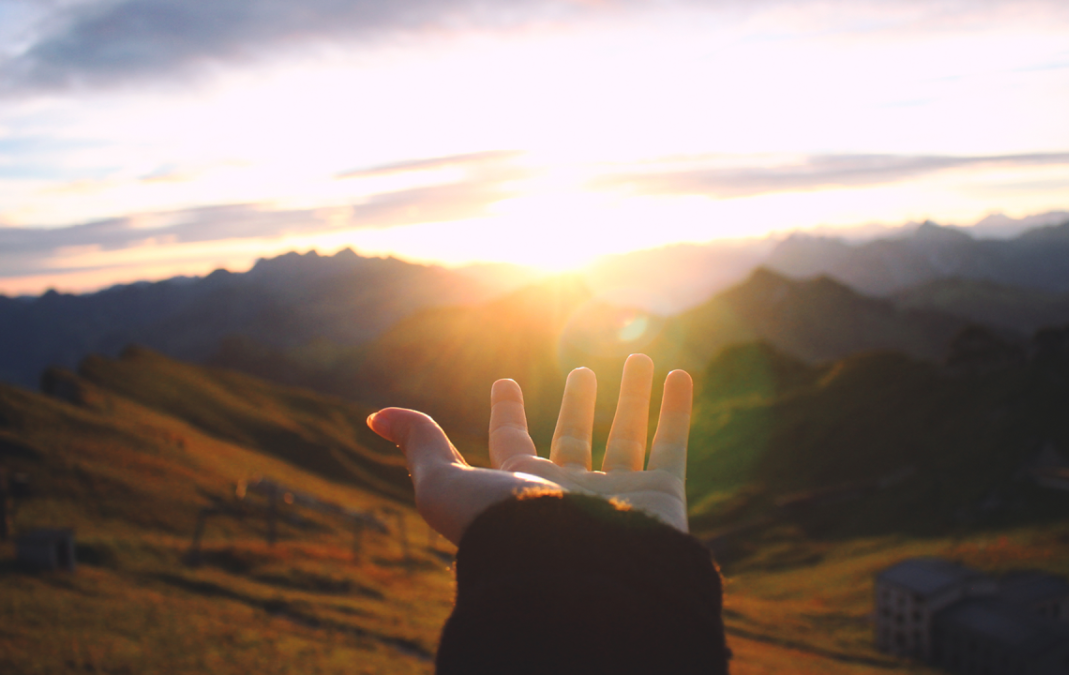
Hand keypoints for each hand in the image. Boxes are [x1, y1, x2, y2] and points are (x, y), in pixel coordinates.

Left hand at [366, 354, 692, 544]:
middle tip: (582, 371)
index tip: (504, 384)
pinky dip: (677, 409)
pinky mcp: (662, 497)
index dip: (507, 413)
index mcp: (523, 489)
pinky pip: (672, 444)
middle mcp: (571, 492)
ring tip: (637, 358)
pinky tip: (679, 375)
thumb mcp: (446, 485)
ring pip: (628, 434)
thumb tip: (375, 416)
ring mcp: (618, 495)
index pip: (513, 444)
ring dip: (632, 395)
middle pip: (575, 437)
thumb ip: (421, 446)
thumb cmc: (505, 533)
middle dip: (578, 403)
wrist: (576, 575)